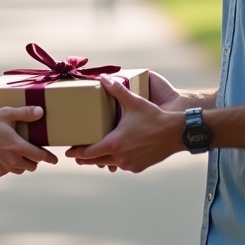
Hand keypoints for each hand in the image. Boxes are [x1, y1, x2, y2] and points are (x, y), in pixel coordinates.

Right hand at [0, 105, 57, 177]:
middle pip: (32, 166)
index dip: (49, 158)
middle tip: (33, 152)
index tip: (54, 160)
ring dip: (22, 164)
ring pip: (20, 170)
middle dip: (35, 159)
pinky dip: (8, 166)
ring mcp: (2, 168)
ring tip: (17, 153)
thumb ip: (24, 113)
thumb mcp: (4, 113)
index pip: (40, 156)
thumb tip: (40, 112)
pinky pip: (7, 172)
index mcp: (17, 146)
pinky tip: (3, 156)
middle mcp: (12, 160)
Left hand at [66, 74, 183, 172]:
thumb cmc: (154, 117)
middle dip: (84, 158)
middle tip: (76, 155)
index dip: (76, 152)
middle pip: (95, 161)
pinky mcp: (138, 168)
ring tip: (95, 154)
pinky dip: (118, 160)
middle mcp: (120, 157)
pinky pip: (123, 165)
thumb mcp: (134, 102)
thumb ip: (116, 90)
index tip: (68, 152)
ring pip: (109, 164)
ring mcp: (130, 164)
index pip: (88, 152)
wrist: (176, 133)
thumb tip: (103, 77)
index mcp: (114, 143)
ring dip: (101, 159)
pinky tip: (117, 154)